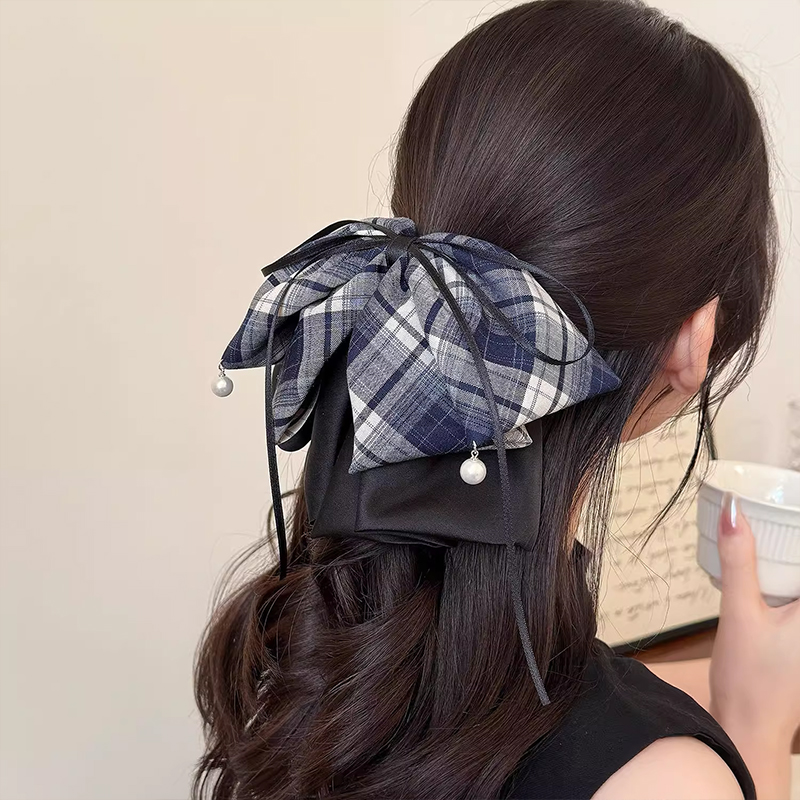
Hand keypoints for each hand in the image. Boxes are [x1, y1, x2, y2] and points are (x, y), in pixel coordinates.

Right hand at [709, 491, 799, 798]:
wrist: (749, 727)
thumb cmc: (750, 679)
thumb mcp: (739, 611)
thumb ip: (738, 560)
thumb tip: (734, 511)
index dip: (798, 521)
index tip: (791, 492)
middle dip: (792, 538)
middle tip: (782, 504)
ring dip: (790, 559)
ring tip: (778, 528)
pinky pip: (798, 595)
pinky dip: (790, 576)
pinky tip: (773, 568)